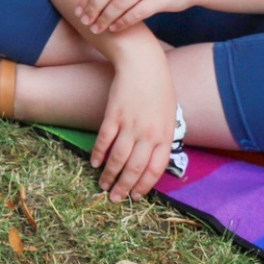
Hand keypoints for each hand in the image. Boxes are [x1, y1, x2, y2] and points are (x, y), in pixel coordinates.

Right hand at [94, 52, 176, 202]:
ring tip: (103, 185)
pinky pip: (104, 140)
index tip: (135, 196)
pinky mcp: (113, 115)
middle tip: (115, 199)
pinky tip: (94, 163)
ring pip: (118, 158)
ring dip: (109, 175)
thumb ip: (163, 137)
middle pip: (135, 168)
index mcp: (165, 135)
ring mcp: (130, 125)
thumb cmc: (159, 88)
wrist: (143, 64)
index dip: (144, 186)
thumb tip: (154, 158)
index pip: (155, 170)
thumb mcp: (169, 115)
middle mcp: (148, 134)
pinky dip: (98, 154)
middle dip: (124, 186)